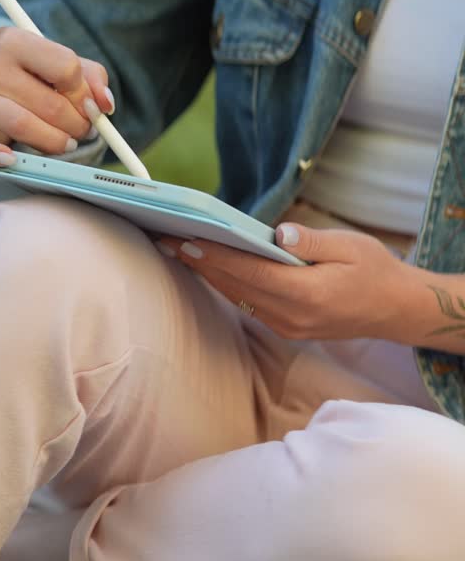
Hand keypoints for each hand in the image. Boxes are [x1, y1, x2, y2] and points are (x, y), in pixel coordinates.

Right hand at [0, 27, 113, 164]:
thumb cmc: (10, 61)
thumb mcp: (43, 52)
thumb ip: (86, 73)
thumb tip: (106, 105)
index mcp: (14, 40)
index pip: (66, 69)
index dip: (84, 94)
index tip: (86, 105)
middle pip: (50, 105)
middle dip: (76, 125)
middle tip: (81, 131)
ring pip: (21, 127)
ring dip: (52, 143)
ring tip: (63, 145)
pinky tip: (10, 159)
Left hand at [157, 222, 417, 341]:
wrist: (396, 309)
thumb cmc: (374, 270)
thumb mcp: (350, 246)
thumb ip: (312, 240)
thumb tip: (278, 233)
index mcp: (307, 294)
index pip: (249, 272)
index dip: (214, 256)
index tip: (185, 239)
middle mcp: (291, 316)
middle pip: (235, 286)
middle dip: (199, 262)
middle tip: (164, 238)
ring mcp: (287, 326)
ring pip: (236, 296)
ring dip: (207, 273)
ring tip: (176, 248)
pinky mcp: (286, 327)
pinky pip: (247, 303)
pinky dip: (226, 283)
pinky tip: (208, 264)